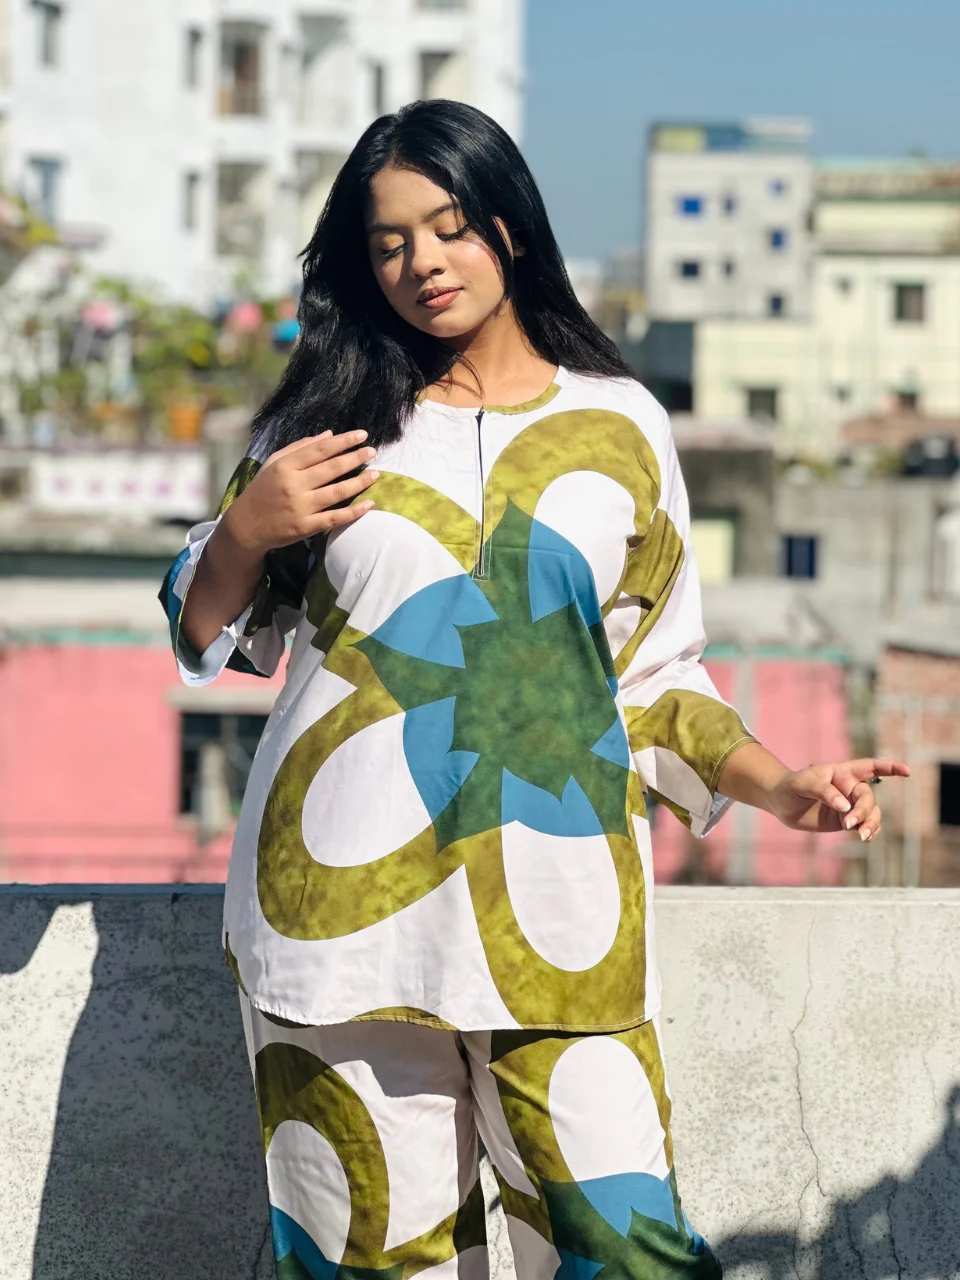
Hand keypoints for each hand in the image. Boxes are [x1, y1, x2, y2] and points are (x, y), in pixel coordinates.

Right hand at [224, 430, 377, 554]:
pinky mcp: (306, 527)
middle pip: (332, 468)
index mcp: (286, 466)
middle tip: (372, 452)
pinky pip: (335, 518)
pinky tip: (369, 504)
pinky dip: (354, 512)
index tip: (362, 435)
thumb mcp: (274, 463)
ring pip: (337, 492)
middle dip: (355, 458)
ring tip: (375, 474)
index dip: (343, 441)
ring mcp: (301, 507)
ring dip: (360, 482)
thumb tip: (329, 435)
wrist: (246, 525)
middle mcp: (294, 485)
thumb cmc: (263, 490)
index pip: (320, 450)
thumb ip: (300, 448)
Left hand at [767, 758, 910, 840]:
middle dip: (864, 811)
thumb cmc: (791, 786)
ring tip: (861, 836)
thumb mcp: (804, 784)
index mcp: (843, 772)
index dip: (889, 768)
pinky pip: (864, 826)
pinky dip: (869, 831)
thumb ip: (825, 792)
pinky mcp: (844, 820)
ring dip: (870, 824)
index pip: (870, 767)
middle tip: (850, 824)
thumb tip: (845, 806)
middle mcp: (849, 788)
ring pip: (871, 814)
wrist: (781, 803)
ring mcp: (849, 805)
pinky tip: (865, 837)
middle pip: (868, 798)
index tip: (906, 771)